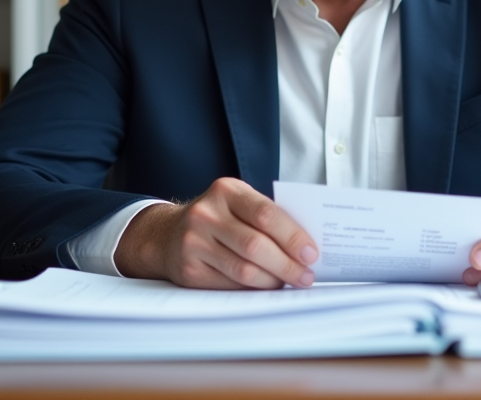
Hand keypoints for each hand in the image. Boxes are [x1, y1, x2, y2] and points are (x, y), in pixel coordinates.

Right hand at [114, 177, 317, 288]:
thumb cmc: (218, 217)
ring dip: (273, 280)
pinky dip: (254, 289)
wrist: (168, 234)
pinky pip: (230, 285)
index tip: (311, 253)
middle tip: (307, 276)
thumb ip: (266, 216)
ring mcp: (194, 243)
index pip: (266, 214)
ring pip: (244, 270)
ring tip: (290, 281)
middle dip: (287, 264)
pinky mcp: (190, 270)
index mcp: (226, 190)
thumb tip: (305, 245)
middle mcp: (206, 214)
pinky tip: (266, 286)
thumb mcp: (238, 202)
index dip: (292, 236)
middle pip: (256, 245)